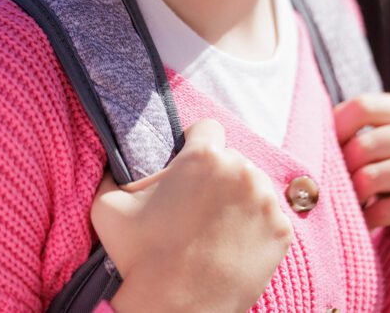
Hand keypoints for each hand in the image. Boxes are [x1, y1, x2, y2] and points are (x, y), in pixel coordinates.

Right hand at [91, 118, 292, 312]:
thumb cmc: (138, 260)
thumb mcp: (109, 206)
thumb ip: (113, 172)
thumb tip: (114, 158)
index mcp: (204, 157)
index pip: (207, 129)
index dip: (194, 145)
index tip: (187, 168)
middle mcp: (241, 171)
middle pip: (231, 160)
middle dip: (215, 177)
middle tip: (196, 207)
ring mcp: (266, 202)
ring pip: (252, 186)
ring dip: (238, 200)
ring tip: (214, 229)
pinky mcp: (281, 232)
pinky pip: (269, 217)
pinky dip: (254, 228)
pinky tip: (233, 245)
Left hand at [334, 93, 389, 272]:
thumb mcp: (383, 147)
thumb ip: (360, 131)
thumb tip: (313, 129)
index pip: (363, 106)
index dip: (336, 128)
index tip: (324, 148)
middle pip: (365, 144)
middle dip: (343, 168)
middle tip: (337, 183)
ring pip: (371, 177)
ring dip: (353, 195)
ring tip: (352, 201)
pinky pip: (384, 209)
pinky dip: (367, 219)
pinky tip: (367, 222)